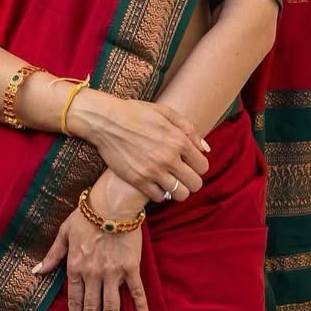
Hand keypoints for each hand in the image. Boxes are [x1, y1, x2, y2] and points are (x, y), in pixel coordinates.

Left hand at [31, 195, 148, 310]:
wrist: (112, 203)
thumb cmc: (86, 215)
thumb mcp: (63, 233)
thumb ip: (52, 255)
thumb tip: (36, 271)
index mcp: (75, 268)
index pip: (74, 303)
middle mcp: (93, 274)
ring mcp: (112, 273)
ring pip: (111, 308)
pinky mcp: (130, 267)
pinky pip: (136, 291)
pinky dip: (140, 308)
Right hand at [71, 89, 209, 202]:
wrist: (105, 121)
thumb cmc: (135, 113)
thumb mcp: (165, 113)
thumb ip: (189, 129)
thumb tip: (205, 149)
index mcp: (178, 140)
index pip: (203, 166)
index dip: (198, 167)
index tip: (189, 164)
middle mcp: (169, 158)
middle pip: (196, 184)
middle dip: (192, 181)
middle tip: (182, 176)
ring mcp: (153, 171)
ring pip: (180, 195)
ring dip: (178, 190)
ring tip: (170, 182)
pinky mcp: (138, 180)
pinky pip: (159, 197)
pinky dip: (160, 193)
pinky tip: (155, 183)